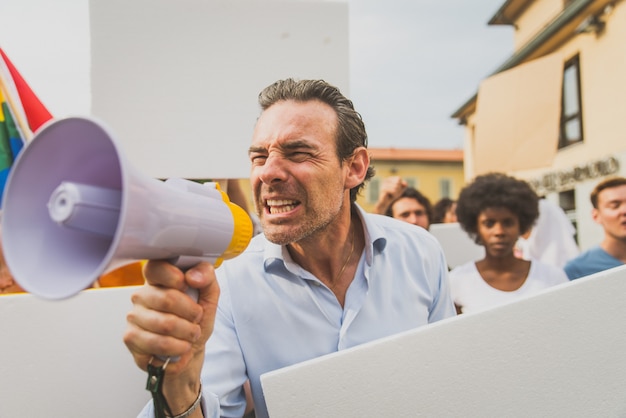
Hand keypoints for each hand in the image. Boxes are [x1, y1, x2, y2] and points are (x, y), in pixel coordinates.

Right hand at [123, 260, 219, 376]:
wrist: (190, 348)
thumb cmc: (196, 320)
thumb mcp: (209, 295)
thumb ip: (207, 277)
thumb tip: (193, 276)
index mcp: (158, 279)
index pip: (156, 267)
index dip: (174, 277)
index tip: (186, 285)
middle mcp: (142, 295)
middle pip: (167, 299)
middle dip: (192, 313)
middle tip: (197, 319)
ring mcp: (134, 316)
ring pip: (165, 324)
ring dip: (187, 333)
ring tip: (191, 334)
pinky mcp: (131, 338)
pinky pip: (158, 344)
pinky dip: (178, 348)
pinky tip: (181, 346)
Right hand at [373, 176, 406, 213]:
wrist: (385, 203)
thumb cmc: (392, 195)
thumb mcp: (400, 190)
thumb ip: (404, 185)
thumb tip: (405, 184)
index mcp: (389, 179)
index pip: (398, 178)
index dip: (399, 185)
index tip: (396, 190)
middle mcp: (385, 180)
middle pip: (398, 182)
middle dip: (398, 189)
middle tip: (394, 194)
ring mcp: (383, 185)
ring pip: (396, 187)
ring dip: (396, 193)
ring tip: (392, 195)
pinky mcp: (383, 190)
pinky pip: (393, 191)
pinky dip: (394, 195)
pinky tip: (390, 197)